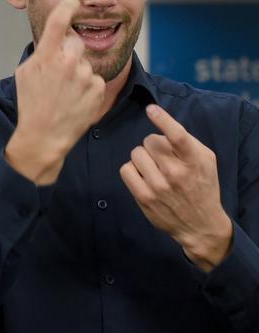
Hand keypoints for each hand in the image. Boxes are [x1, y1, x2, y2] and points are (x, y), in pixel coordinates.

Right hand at [5, 0, 106, 184]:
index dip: (67, 6)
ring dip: (78, 73)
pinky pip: (94, 79)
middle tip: (59, 73)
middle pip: (76, 42)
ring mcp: (84, 76)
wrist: (44, 136)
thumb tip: (56, 37)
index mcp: (47, 57)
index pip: (60, 20)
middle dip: (69, 52)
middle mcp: (68, 63)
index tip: (72, 2)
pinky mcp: (97, 88)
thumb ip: (42, 51)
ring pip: (85, 63)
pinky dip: (86, 88)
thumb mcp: (25, 73)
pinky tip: (74, 100)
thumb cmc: (32, 105)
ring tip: (65, 93)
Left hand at [120, 104, 233, 269]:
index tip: (151, 109)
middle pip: (150, 141)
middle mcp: (176, 173)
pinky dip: (131, 169)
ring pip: (136, 153)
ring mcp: (158, 186)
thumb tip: (164, 126)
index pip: (178, 136)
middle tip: (162, 157)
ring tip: (153, 167)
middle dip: (153, 145)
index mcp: (195, 161)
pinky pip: (125, 169)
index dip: (163, 120)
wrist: (199, 223)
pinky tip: (142, 176)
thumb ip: (188, 144)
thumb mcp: (206, 162)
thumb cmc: (202, 186)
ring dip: (142, 157)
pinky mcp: (144, 197)